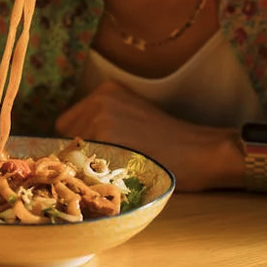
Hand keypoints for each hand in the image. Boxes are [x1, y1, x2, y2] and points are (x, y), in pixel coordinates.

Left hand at [55, 80, 239, 190]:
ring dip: (86, 165)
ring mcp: (100, 115)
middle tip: (109, 166)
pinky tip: (117, 175)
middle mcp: (98, 99)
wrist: (201, 152)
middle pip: (65, 138)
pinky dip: (93, 173)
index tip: (93, 159)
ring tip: (117, 169)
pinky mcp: (106, 134)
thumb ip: (101, 123)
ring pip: (72, 152)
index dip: (77, 146)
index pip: (66, 126)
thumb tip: (66, 148)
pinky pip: (83, 162)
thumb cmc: (169, 144)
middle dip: (80, 154)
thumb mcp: (131, 119)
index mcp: (105, 91)